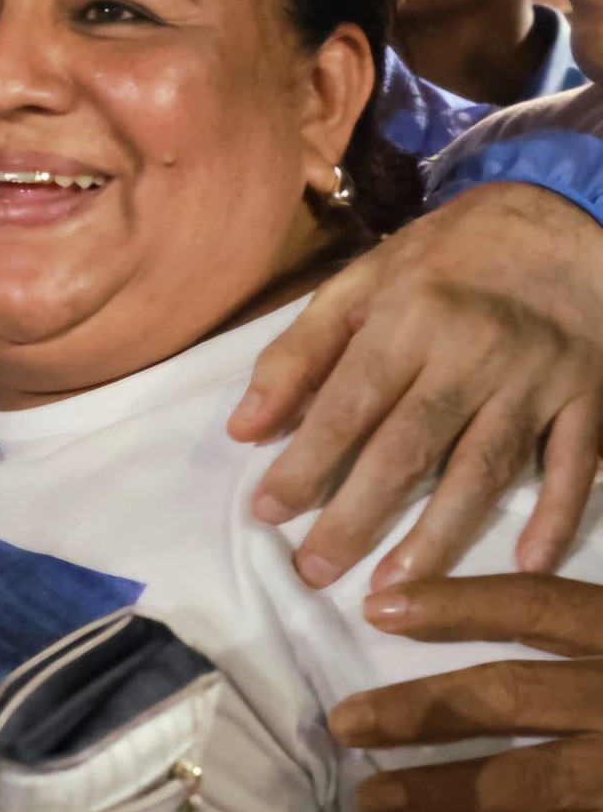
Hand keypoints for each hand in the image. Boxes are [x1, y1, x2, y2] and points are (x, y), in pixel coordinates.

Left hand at [229, 185, 602, 590]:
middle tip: (316, 571)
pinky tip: (525, 565)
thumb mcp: (360, 283)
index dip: (307, 462)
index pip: (347, 404)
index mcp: (410, 318)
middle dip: (358, 516)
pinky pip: (575, 464)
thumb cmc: (446, 258)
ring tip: (395, 589)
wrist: (567, 221)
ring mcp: (538, 378)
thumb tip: (244, 427)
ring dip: (440, 536)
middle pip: (409, 448)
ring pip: (486, 469)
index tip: (267, 512)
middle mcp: (474, 352)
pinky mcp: (592, 396)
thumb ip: (299, 354)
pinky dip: (557, 516)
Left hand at [332, 575, 602, 811]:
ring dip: (437, 790)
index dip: (457, 603)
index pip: (538, 606)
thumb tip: (486, 621)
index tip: (379, 609)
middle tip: (345, 725)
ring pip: (521, 777)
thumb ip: (587, 634)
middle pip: (507, 694)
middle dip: (418, 710)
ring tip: (371, 801)